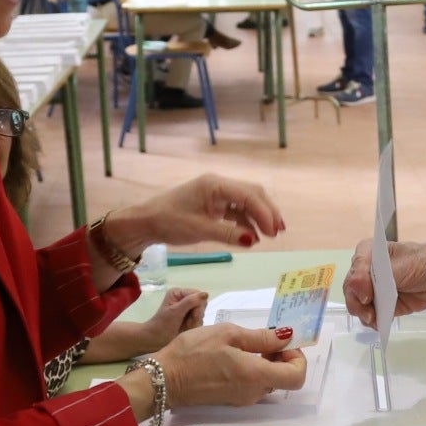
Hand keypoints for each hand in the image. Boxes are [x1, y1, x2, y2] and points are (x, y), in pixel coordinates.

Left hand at [81, 288, 208, 367]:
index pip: (201, 295)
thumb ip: (189, 302)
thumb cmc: (156, 329)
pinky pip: (196, 323)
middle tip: (181, 326)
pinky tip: (180, 334)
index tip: (186, 317)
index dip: (197, 307)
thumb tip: (204, 293)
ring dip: (192, 325)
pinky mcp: (183, 319)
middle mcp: (182, 298)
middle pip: (201, 306)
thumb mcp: (174, 314)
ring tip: (179, 331)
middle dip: (194, 316)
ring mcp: (183, 309)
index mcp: (179, 291)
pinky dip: (190, 329)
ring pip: (200, 316)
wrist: (145, 343)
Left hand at [107, 175, 285, 256]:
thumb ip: (228, 234)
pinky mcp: (214, 203)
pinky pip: (236, 210)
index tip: (274, 231)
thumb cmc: (169, 222)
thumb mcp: (199, 230)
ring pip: (246, 202)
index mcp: (215, 185)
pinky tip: (252, 236)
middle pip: (252, 194)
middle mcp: (218, 185)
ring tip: (269, 235)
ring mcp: (216, 193)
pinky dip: (246, 222)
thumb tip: (253, 240)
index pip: (248, 195)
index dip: (265, 212)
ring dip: (259, 217)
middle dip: (267, 212)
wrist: (147, 222)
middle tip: (278, 232)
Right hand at [154, 322, 307, 407]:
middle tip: (266, 338)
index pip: (297, 376)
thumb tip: (286, 337)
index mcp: (256, 376)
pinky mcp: (232, 400)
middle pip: (284, 378)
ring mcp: (243, 399)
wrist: (164, 380)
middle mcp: (254, 392)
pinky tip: (236, 356)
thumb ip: (260, 338)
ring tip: (247, 344)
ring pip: (269, 381)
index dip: (297, 357)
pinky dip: (254, 370)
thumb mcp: (227, 334)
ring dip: (268, 363)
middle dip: (282, 357)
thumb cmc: (193, 353)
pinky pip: (254, 385)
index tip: (284, 342)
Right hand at [344, 227, 425, 325]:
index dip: (357, 286)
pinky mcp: (380, 305)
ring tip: (377, 320)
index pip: (353, 271)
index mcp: (366, 254)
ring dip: (365, 316)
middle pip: (351, 291)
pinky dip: (373, 322)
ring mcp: (371, 290)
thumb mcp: (401, 264)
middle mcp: (364, 272)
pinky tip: (380, 324)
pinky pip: (369, 316)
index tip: (368, 298)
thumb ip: (380, 275)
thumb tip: (358, 293)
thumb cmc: (422, 261)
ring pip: (357, 306)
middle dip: (358, 306)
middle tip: (371, 315)